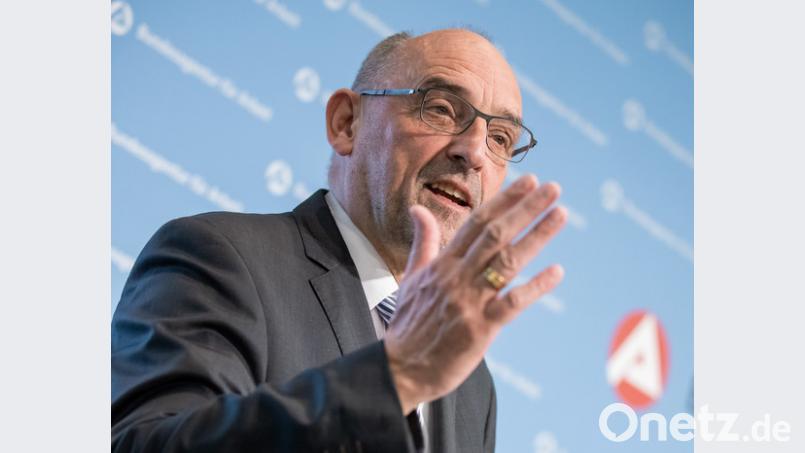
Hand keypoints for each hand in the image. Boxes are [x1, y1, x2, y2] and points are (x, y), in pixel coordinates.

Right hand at [384, 175, 566, 413]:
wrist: (400, 368)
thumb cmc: (409, 324)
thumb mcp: (412, 276)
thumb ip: (424, 242)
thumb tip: (418, 209)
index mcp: (443, 264)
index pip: (477, 223)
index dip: (504, 201)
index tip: (528, 181)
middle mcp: (457, 277)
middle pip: (495, 234)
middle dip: (526, 209)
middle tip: (553, 188)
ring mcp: (469, 302)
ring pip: (506, 262)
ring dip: (536, 236)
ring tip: (560, 215)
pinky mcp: (480, 329)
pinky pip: (512, 303)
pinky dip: (535, 286)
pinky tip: (557, 271)